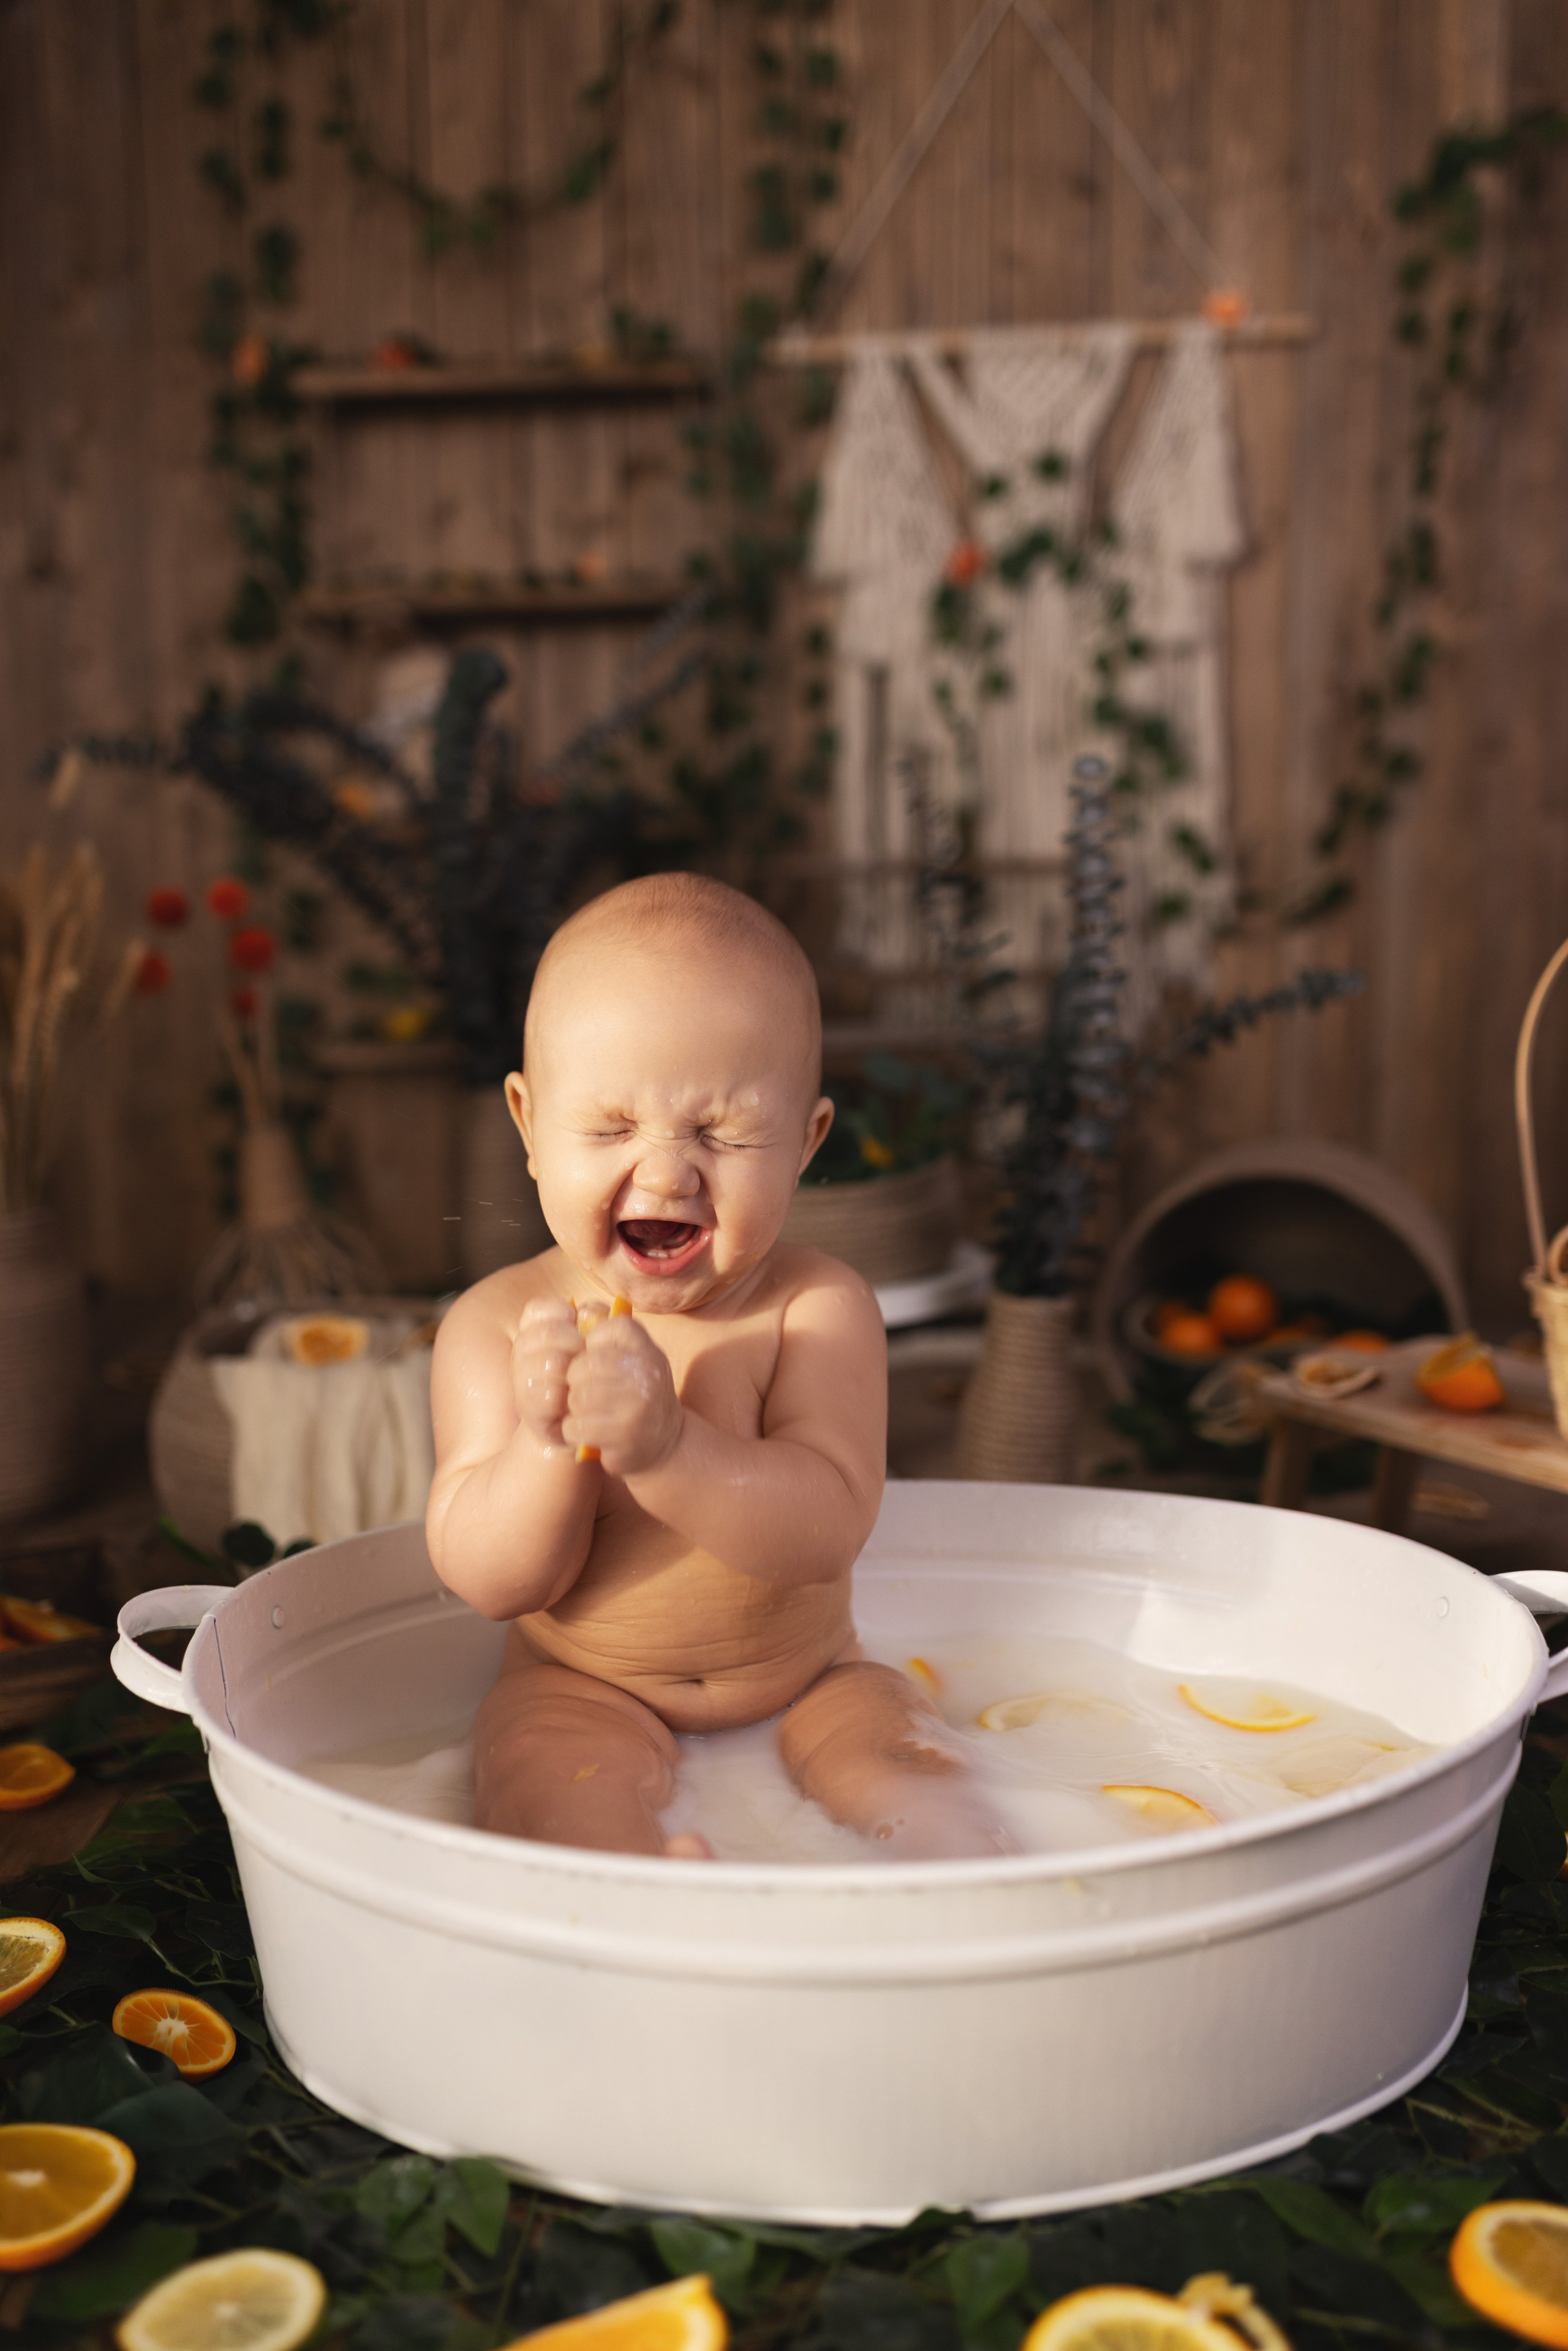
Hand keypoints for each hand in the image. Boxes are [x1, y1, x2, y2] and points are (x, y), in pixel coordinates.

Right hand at [510, 1297, 583, 1447]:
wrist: (579, 1422)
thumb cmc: (587, 1378)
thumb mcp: (592, 1345)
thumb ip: (594, 1321)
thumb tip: (589, 1313)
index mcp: (533, 1332)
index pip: (537, 1310)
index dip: (562, 1313)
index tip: (578, 1327)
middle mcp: (521, 1354)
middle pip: (547, 1333)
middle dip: (575, 1341)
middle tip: (586, 1356)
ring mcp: (521, 1381)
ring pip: (550, 1362)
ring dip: (573, 1370)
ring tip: (581, 1380)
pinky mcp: (528, 1409)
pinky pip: (548, 1394)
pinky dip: (566, 1397)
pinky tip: (572, 1401)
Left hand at [562, 1316, 682, 1476]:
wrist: (664, 1440)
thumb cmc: (637, 1392)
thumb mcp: (632, 1357)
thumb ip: (608, 1333)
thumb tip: (582, 1311)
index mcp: (646, 1347)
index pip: (601, 1330)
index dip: (587, 1347)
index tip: (594, 1363)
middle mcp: (648, 1372)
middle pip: (583, 1366)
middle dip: (575, 1381)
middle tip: (584, 1392)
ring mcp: (638, 1404)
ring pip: (578, 1396)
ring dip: (574, 1408)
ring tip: (586, 1412)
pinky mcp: (625, 1435)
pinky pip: (576, 1425)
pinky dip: (573, 1430)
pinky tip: (586, 1431)